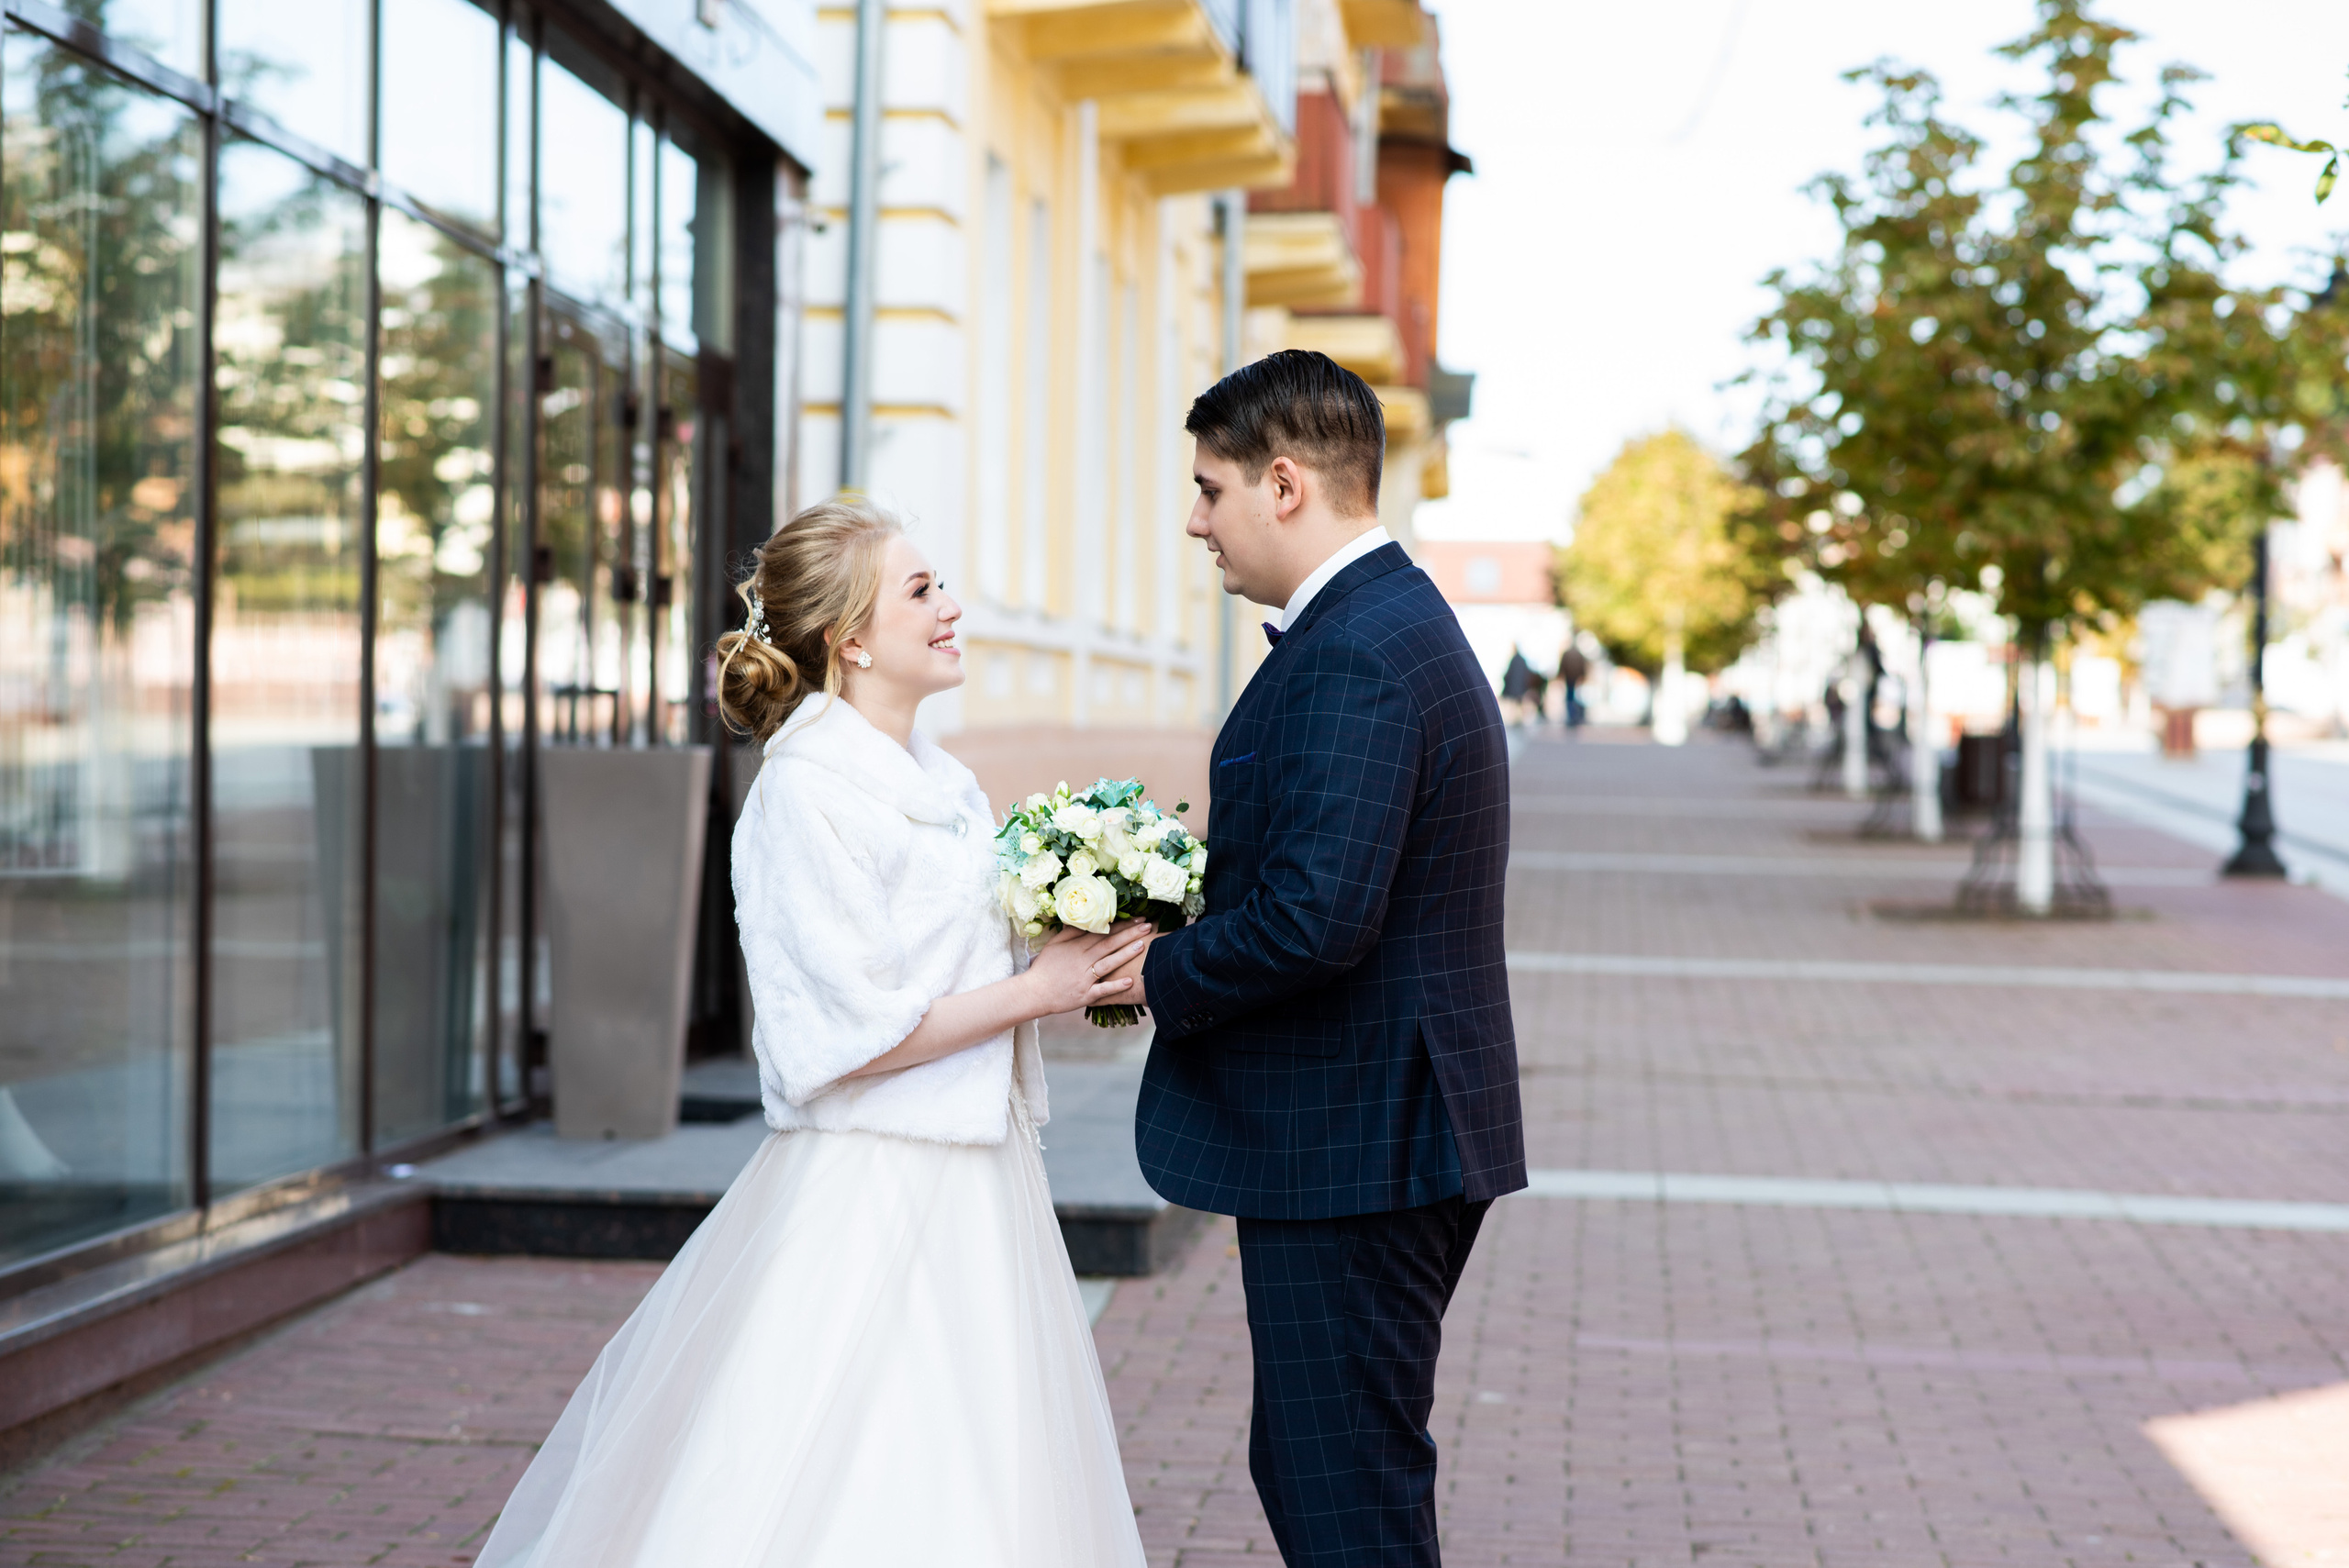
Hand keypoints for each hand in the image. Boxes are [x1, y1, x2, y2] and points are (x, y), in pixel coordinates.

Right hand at [1022, 920, 1153, 1016]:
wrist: (1034, 992)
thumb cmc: (1045, 967)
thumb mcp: (1054, 944)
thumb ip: (1070, 931)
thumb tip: (1085, 917)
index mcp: (1076, 947)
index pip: (1102, 933)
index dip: (1121, 925)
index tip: (1137, 917)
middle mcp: (1082, 961)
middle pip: (1109, 945)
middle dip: (1129, 934)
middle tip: (1148, 926)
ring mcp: (1084, 978)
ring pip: (1108, 964)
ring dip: (1125, 954)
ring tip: (1142, 946)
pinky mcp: (1085, 995)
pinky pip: (1102, 990)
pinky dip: (1115, 986)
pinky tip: (1129, 981)